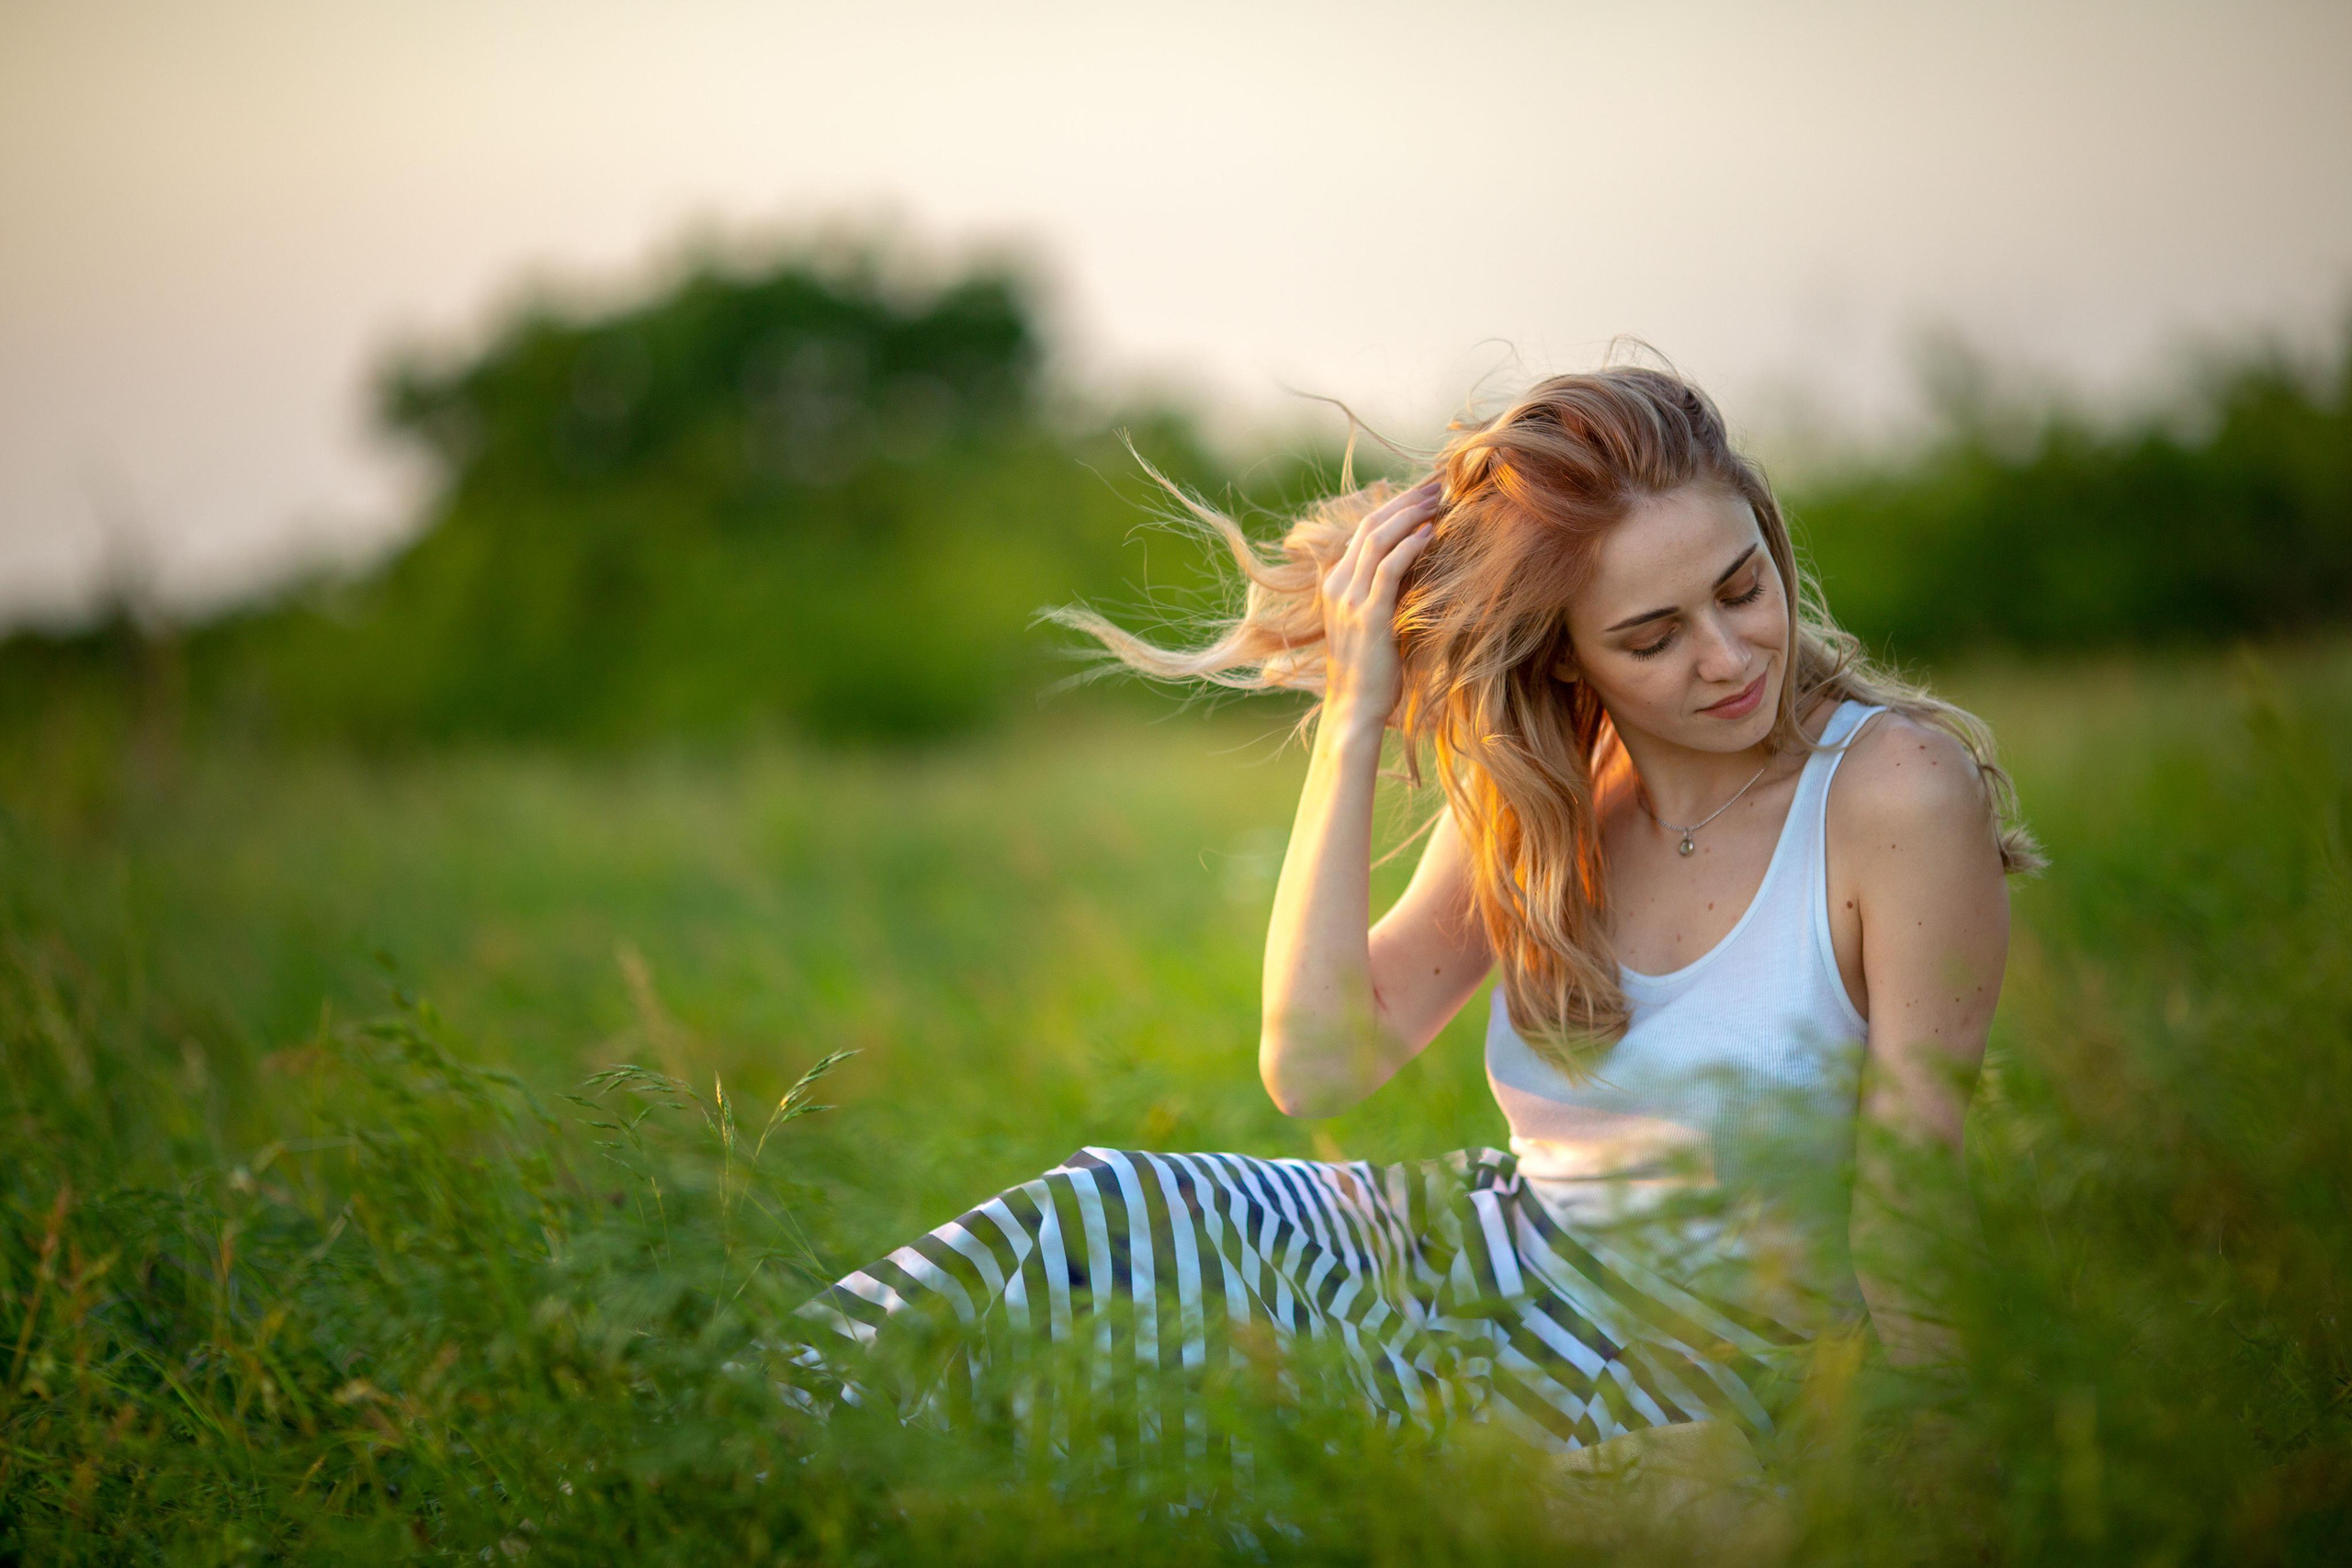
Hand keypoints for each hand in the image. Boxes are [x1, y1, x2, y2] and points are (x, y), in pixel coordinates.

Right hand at [1318, 477, 1441, 731]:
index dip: (1394, 508)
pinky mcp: (1368, 615)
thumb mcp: (1374, 623)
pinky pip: (1388, 569)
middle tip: (1437, 485)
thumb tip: (1417, 568)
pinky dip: (1409, 546)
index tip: (1424, 493)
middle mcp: (1337, 586)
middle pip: (1370, 527)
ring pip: (1377, 540)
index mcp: (1335, 585)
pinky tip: (1431, 533)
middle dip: (1405, 501)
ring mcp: (1349, 600)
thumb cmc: (1371, 672)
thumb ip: (1385, 594)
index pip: (1363, 532)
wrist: (1354, 709)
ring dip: (1410, 515)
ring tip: (1438, 500)